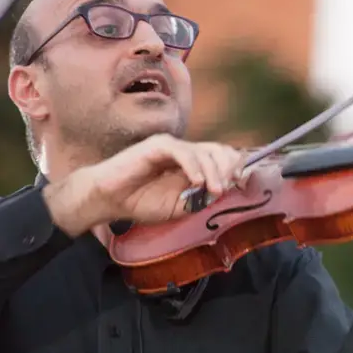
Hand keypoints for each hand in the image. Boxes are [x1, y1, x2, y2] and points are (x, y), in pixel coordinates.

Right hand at [43, 134, 244, 236]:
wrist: (110, 199)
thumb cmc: (143, 202)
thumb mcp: (182, 206)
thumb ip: (203, 197)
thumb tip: (227, 191)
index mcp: (195, 165)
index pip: (224, 157)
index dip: (236, 167)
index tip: (242, 184)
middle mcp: (186, 152)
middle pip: (220, 150)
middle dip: (230, 168)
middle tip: (228, 188)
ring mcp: (172, 147)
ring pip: (205, 151)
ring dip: (215, 172)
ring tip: (215, 191)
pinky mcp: (157, 146)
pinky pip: (183, 152)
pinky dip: (195, 167)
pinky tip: (197, 182)